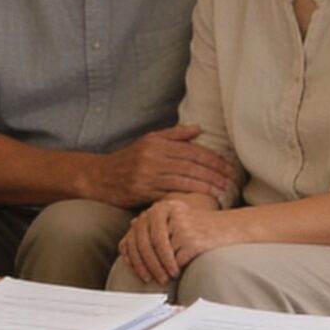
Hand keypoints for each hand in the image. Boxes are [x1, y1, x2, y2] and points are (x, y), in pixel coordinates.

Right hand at [86, 125, 233, 208]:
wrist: (100, 177)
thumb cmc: (128, 159)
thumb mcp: (148, 141)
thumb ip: (174, 135)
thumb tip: (198, 128)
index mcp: (157, 143)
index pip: (191, 150)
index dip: (212, 159)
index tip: (227, 167)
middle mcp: (152, 157)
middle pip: (190, 165)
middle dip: (213, 174)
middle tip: (229, 181)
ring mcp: (147, 175)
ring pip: (183, 180)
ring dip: (204, 187)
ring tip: (220, 192)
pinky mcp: (142, 191)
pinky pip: (168, 194)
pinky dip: (186, 197)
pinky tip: (199, 201)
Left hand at [117, 192, 229, 284]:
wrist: (231, 229)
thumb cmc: (201, 229)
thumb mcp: (177, 220)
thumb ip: (155, 223)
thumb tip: (128, 232)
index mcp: (162, 207)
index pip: (137, 232)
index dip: (133, 252)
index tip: (136, 268)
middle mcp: (169, 213)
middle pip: (146, 243)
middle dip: (146, 265)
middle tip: (148, 279)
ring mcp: (180, 226)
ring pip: (159, 254)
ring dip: (159, 270)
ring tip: (164, 278)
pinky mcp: (192, 240)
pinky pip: (174, 261)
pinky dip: (174, 269)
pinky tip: (178, 273)